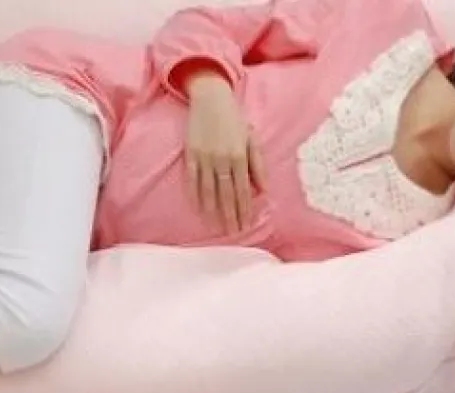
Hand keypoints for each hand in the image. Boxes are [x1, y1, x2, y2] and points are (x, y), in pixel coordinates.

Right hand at [184, 71, 265, 233]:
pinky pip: (192, 180)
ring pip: (209, 190)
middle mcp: (222, 159)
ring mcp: (205, 157)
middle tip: (233, 232)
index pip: (243, 189)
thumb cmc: (234, 119)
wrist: (210, 98)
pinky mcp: (191, 154)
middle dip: (231, 215)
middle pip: (227, 193)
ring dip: (213, 211)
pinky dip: (195, 195)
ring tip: (217, 227)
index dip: (244, 208)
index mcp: (239, 155)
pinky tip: (198, 209)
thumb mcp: (251, 138)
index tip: (246, 224)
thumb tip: (263, 190)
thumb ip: (258, 164)